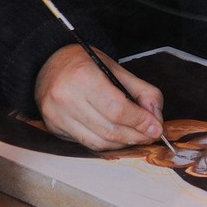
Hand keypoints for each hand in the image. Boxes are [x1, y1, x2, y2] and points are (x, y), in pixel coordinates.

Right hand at [35, 45, 165, 150]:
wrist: (50, 62)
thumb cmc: (84, 63)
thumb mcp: (116, 69)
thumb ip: (142, 91)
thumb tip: (155, 118)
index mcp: (83, 76)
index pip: (118, 109)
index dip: (140, 122)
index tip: (156, 128)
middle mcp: (67, 97)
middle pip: (109, 130)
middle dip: (135, 136)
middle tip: (150, 135)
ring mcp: (57, 114)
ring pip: (98, 142)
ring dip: (122, 144)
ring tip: (135, 136)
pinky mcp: (53, 127)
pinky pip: (85, 143)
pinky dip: (105, 144)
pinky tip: (115, 137)